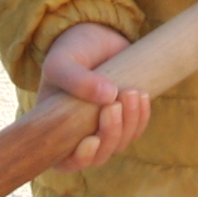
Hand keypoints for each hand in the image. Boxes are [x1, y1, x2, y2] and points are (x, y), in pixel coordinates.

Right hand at [35, 24, 150, 170]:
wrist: (93, 34)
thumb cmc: (69, 51)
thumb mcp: (62, 61)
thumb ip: (76, 79)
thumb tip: (108, 96)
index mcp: (55, 129)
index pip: (65, 162)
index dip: (79, 160)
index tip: (92, 140)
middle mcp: (78, 134)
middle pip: (99, 156)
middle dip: (111, 133)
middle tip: (115, 102)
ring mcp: (103, 128)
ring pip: (120, 144)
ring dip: (130, 123)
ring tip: (130, 92)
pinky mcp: (124, 118)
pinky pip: (136, 130)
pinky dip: (142, 118)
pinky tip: (142, 96)